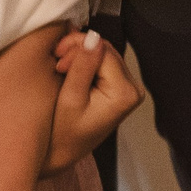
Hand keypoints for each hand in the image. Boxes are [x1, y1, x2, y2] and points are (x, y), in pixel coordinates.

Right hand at [43, 27, 140, 174]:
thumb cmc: (62, 134)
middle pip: (106, 50)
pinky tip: (69, 68)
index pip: (104, 51)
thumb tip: (93, 37)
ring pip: (103, 53)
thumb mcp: (70, 98)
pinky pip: (103, 62)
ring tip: (60, 67)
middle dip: (78, 50)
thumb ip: (82, 67)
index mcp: (125, 93)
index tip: (57, 61)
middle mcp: (133, 89)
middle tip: (56, 61)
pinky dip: (84, 61)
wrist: (61, 153)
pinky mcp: (119, 88)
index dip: (77, 49)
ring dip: (80, 54)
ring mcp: (128, 88)